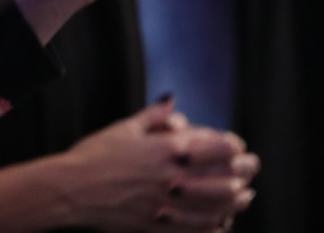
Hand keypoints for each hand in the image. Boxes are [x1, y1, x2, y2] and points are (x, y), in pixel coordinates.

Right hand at [55, 99, 257, 231]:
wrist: (72, 188)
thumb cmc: (95, 155)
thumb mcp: (124, 128)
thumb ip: (154, 116)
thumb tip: (174, 103)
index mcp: (167, 149)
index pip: (216, 146)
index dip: (233, 145)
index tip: (238, 146)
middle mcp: (173, 176)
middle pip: (224, 176)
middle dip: (244, 171)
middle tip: (252, 168)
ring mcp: (169, 204)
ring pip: (217, 205)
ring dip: (236, 200)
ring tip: (245, 196)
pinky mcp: (159, 225)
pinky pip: (197, 229)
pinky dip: (214, 227)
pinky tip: (221, 224)